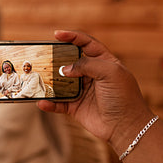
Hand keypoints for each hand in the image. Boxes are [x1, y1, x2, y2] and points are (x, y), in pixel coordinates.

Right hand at [38, 30, 152, 142]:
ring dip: (49, 81)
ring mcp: (82, 91)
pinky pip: (58, 103)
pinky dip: (49, 103)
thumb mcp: (110, 73)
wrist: (126, 127)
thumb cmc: (123, 97)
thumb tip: (64, 69)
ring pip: (60, 82)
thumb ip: (87, 65)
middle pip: (69, 61)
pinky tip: (41, 102)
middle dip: (56, 58)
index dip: (72, 37)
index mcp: (104, 62)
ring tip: (37, 77)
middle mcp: (91, 75)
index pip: (86, 44)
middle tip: (43, 55)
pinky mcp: (75, 107)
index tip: (57, 34)